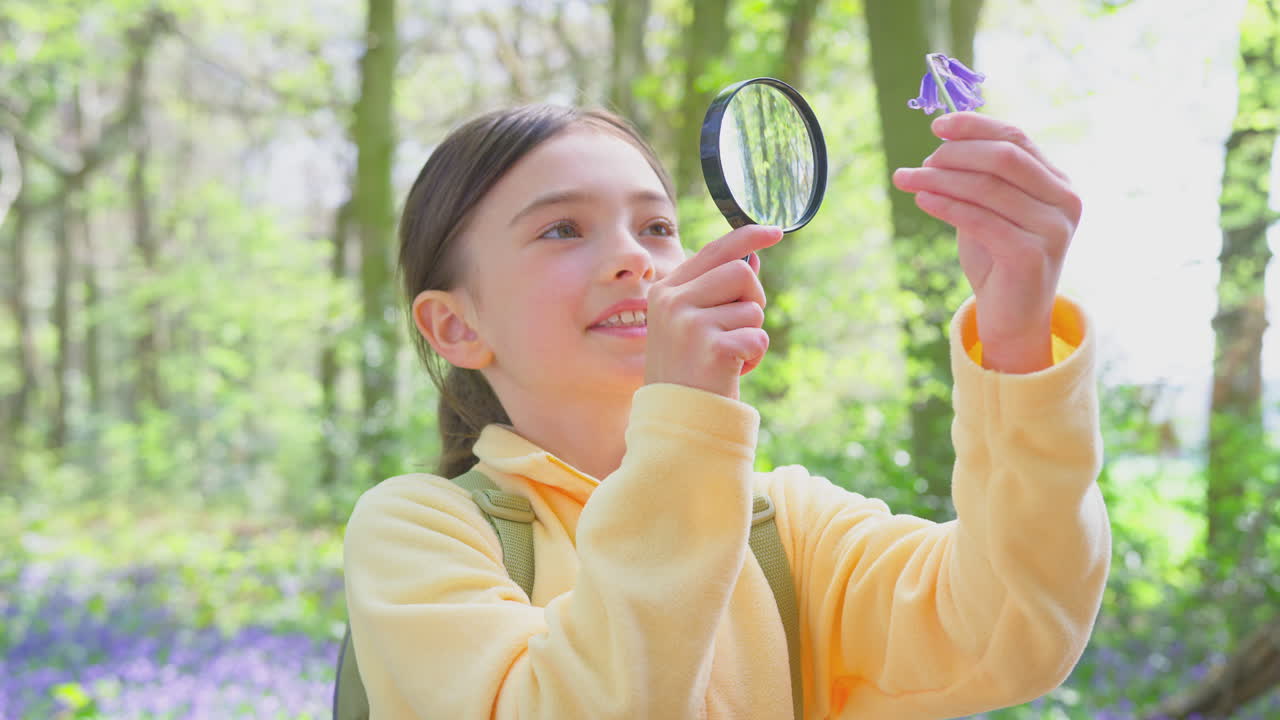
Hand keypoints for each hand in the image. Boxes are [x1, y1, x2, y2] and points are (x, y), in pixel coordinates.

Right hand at [645, 225, 782, 398]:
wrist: (676, 419)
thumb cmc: (689, 369)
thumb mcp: (694, 324)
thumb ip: (718, 289)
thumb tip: (752, 258)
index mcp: (666, 291)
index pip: (715, 250)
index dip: (748, 237)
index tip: (775, 231)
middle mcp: (672, 302)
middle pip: (741, 272)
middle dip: (754, 300)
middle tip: (739, 330)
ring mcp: (688, 323)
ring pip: (752, 307)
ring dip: (753, 333)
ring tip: (729, 356)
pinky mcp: (711, 347)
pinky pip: (758, 336)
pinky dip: (755, 356)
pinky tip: (733, 370)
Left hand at [892, 112, 1081, 372]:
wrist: (1011, 318)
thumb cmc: (996, 259)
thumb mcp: (989, 210)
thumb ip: (979, 177)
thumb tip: (944, 141)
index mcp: (1058, 183)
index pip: (1016, 137)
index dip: (976, 126)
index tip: (937, 126)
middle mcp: (1065, 201)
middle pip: (1003, 157)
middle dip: (955, 153)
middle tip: (919, 161)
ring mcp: (1053, 229)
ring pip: (987, 187)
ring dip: (940, 178)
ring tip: (906, 179)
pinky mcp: (1032, 255)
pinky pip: (980, 220)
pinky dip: (947, 206)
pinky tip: (922, 199)